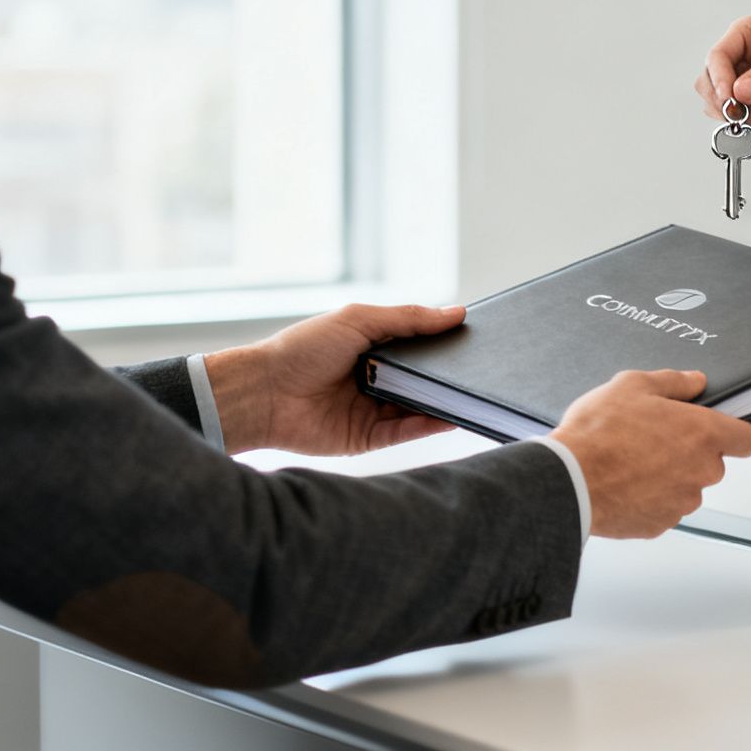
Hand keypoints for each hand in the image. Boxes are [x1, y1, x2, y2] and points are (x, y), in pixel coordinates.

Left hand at [203, 304, 466, 455]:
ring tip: (479, 392)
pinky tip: (454, 415)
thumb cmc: (302, 349)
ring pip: (420, 406)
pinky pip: (408, 431)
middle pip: (423, 378)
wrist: (264, 393)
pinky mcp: (369, 438)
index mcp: (371, 347)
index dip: (444, 342)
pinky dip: (431, 424)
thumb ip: (408, 318)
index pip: (418, 346)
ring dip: (446, 400)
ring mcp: (373, 409)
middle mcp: (376, 379)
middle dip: (450, 374)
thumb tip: (455, 312)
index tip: (477, 338)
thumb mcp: (359, 320)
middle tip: (486, 367)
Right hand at [549, 370, 750, 538]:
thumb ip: (673, 383)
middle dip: (690, 452)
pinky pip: (663, 508)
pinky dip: (649, 498)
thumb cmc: (598, 434)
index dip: (735, 432)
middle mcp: (700, 472)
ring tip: (632, 461)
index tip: (720, 429)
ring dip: (669, 476)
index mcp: (702, 434)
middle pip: (712, 463)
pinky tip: (623, 483)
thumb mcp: (632, 385)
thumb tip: (694, 382)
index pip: (747, 439)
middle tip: (654, 438)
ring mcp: (681, 503)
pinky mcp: (660, 525)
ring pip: (686, 487)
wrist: (568, 480)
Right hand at [694, 16, 750, 136]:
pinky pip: (745, 127)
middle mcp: (743, 60)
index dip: (719, 79)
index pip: (717, 56)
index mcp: (748, 35)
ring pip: (723, 111)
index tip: (730, 98)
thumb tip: (740, 91)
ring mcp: (749, 87)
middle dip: (731, 106)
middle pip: (710, 86)